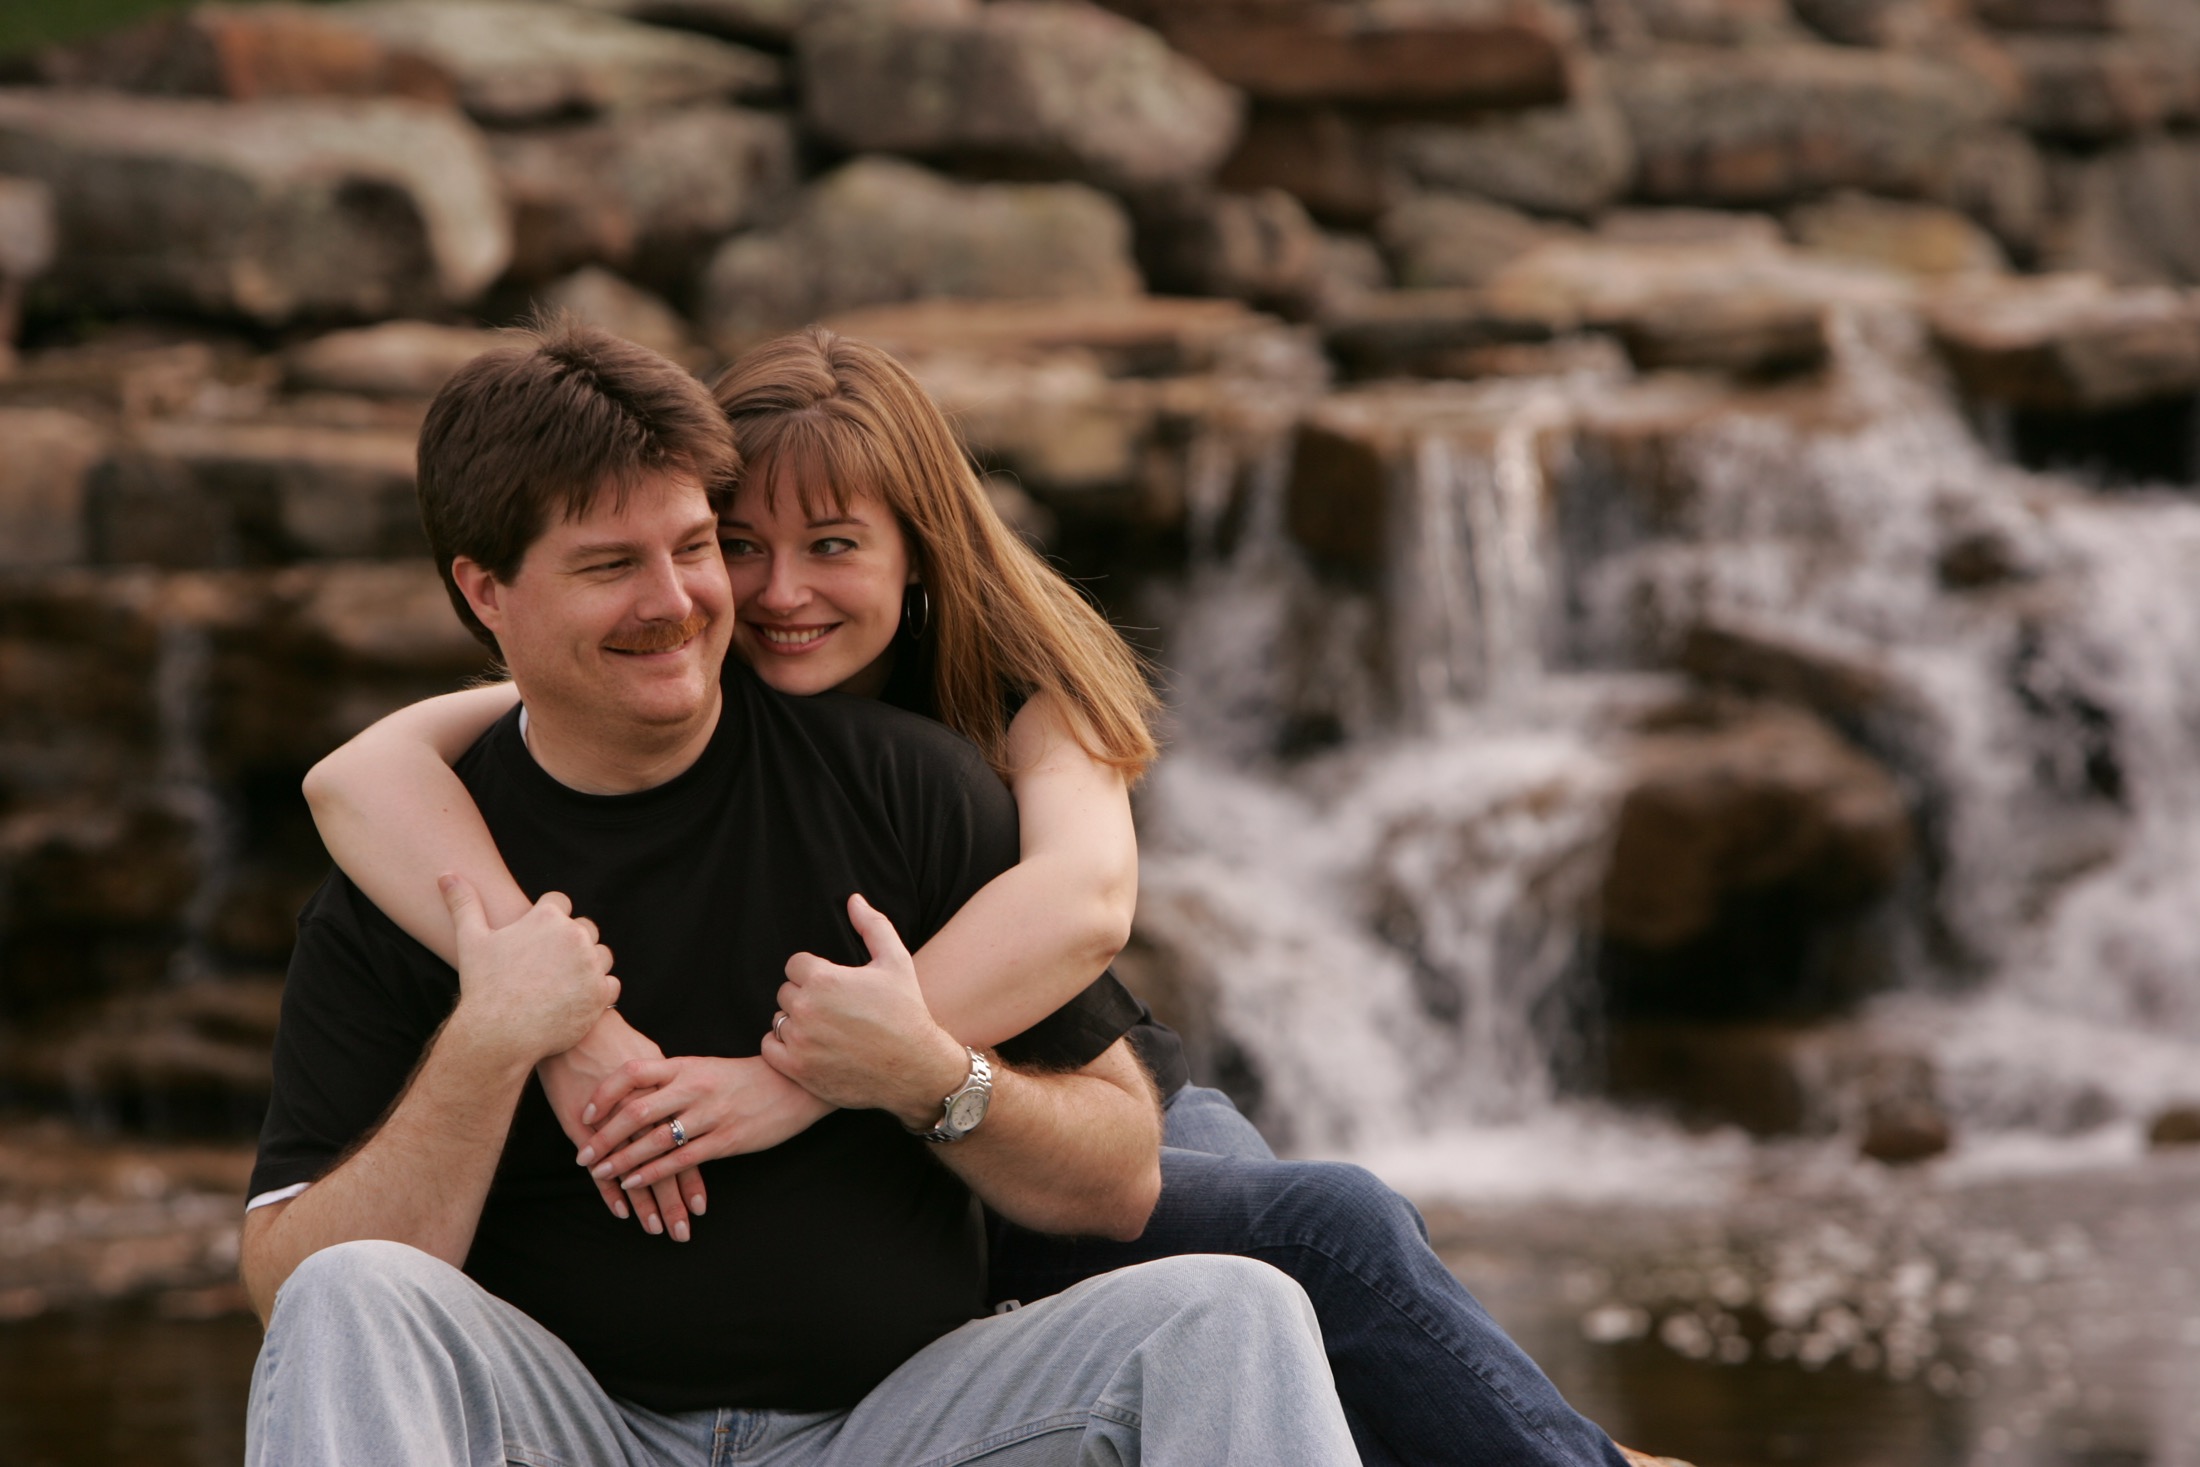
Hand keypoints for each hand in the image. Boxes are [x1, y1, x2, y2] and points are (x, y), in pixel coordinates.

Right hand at [440, 875, 616, 1070]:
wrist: (499, 1033)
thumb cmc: (484, 986)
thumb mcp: (471, 940)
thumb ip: (464, 904)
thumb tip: (446, 875)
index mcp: (548, 917)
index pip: (560, 903)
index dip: (548, 920)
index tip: (536, 941)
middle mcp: (575, 936)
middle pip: (585, 928)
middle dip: (571, 943)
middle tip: (548, 967)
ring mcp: (591, 964)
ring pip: (601, 956)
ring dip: (588, 966)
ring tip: (562, 984)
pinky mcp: (600, 993)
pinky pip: (610, 984)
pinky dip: (597, 992)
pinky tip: (575, 1000)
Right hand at [541, 1013, 705, 1241]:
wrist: (577, 1027)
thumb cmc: (617, 1041)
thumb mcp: (651, 1060)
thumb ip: (669, 1087)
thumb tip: (683, 1102)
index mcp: (664, 1099)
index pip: (683, 1147)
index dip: (692, 1179)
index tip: (700, 1208)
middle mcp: (644, 1114)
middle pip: (663, 1165)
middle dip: (672, 1202)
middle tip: (682, 1234)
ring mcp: (614, 1123)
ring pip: (635, 1171)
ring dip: (646, 1203)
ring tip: (656, 1230)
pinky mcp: (585, 1126)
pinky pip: (602, 1165)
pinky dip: (612, 1190)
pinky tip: (623, 1212)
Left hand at [578, 1055, 832, 1193]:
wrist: (793, 1084)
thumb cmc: (744, 1077)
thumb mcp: (704, 1068)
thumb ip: (671, 1078)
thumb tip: (632, 1091)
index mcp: (685, 1066)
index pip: (633, 1073)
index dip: (604, 1094)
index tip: (585, 1114)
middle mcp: (693, 1087)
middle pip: (636, 1111)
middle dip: (604, 1137)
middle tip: (583, 1155)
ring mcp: (710, 1114)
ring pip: (655, 1140)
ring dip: (622, 1160)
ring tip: (600, 1173)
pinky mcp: (726, 1139)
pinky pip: (681, 1159)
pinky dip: (652, 1173)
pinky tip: (633, 1182)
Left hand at [760, 893, 966, 1128]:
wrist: (915, 1067)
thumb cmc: (906, 1011)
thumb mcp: (896, 962)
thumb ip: (873, 926)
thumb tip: (854, 900)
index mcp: (824, 979)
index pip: (795, 965)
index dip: (815, 974)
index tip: (835, 987)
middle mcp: (807, 1009)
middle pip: (786, 991)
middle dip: (806, 997)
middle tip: (834, 1010)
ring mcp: (800, 1041)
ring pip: (779, 1019)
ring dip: (796, 1023)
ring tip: (826, 1030)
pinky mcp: (797, 1069)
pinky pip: (770, 1048)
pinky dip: (784, 1048)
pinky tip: (811, 1047)